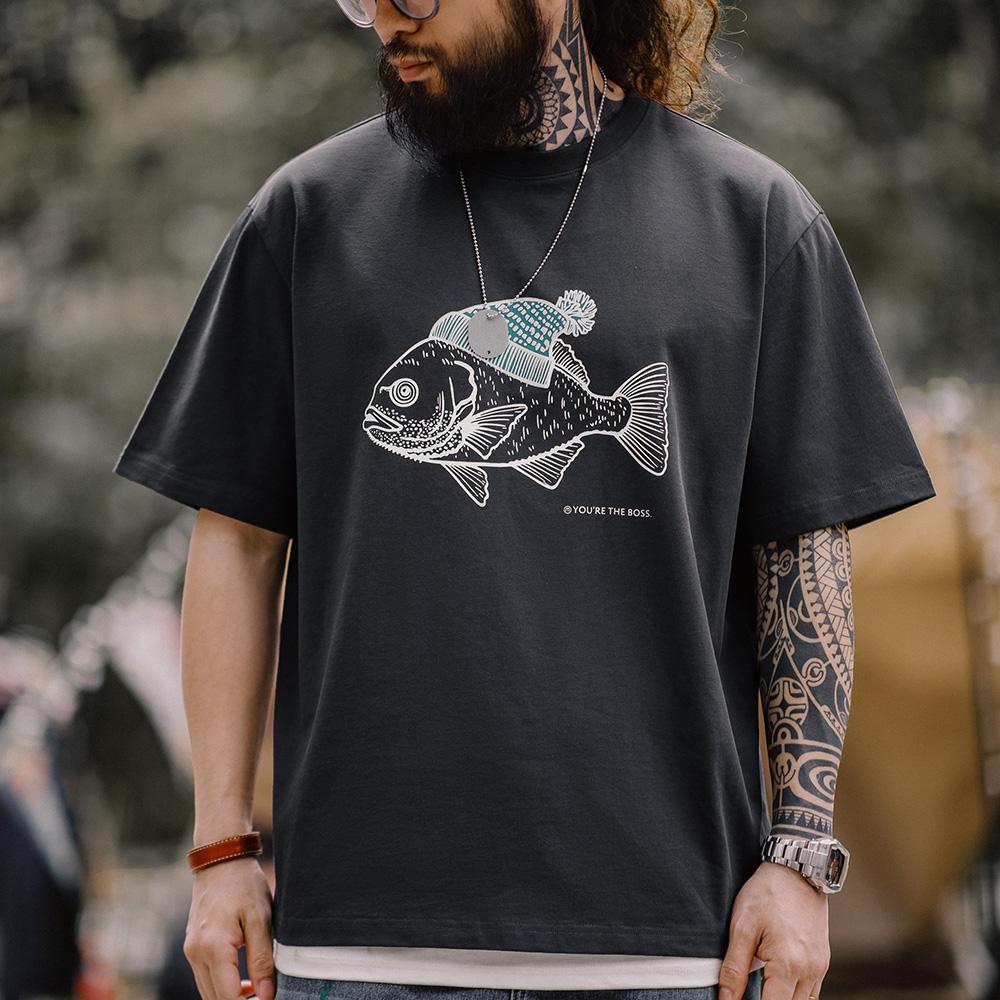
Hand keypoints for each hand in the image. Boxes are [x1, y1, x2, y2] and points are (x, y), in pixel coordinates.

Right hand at [183, 856, 275, 999]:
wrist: (221, 859)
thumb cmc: (243, 884)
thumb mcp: (261, 919)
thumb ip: (262, 959)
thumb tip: (266, 995)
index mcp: (213, 948)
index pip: (228, 997)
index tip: (267, 998)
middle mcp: (196, 953)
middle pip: (214, 999)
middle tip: (264, 995)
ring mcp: (191, 950)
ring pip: (207, 991)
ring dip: (230, 996)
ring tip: (257, 989)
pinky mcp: (192, 946)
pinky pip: (205, 977)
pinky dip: (221, 984)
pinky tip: (243, 979)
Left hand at [718, 861, 830, 999]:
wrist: (796, 870)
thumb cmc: (766, 894)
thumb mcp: (742, 927)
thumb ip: (733, 968)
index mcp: (787, 966)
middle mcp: (809, 972)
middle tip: (745, 993)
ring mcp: (820, 968)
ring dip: (781, 999)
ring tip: (760, 987)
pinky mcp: (823, 962)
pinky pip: (810, 991)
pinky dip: (793, 994)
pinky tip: (776, 982)